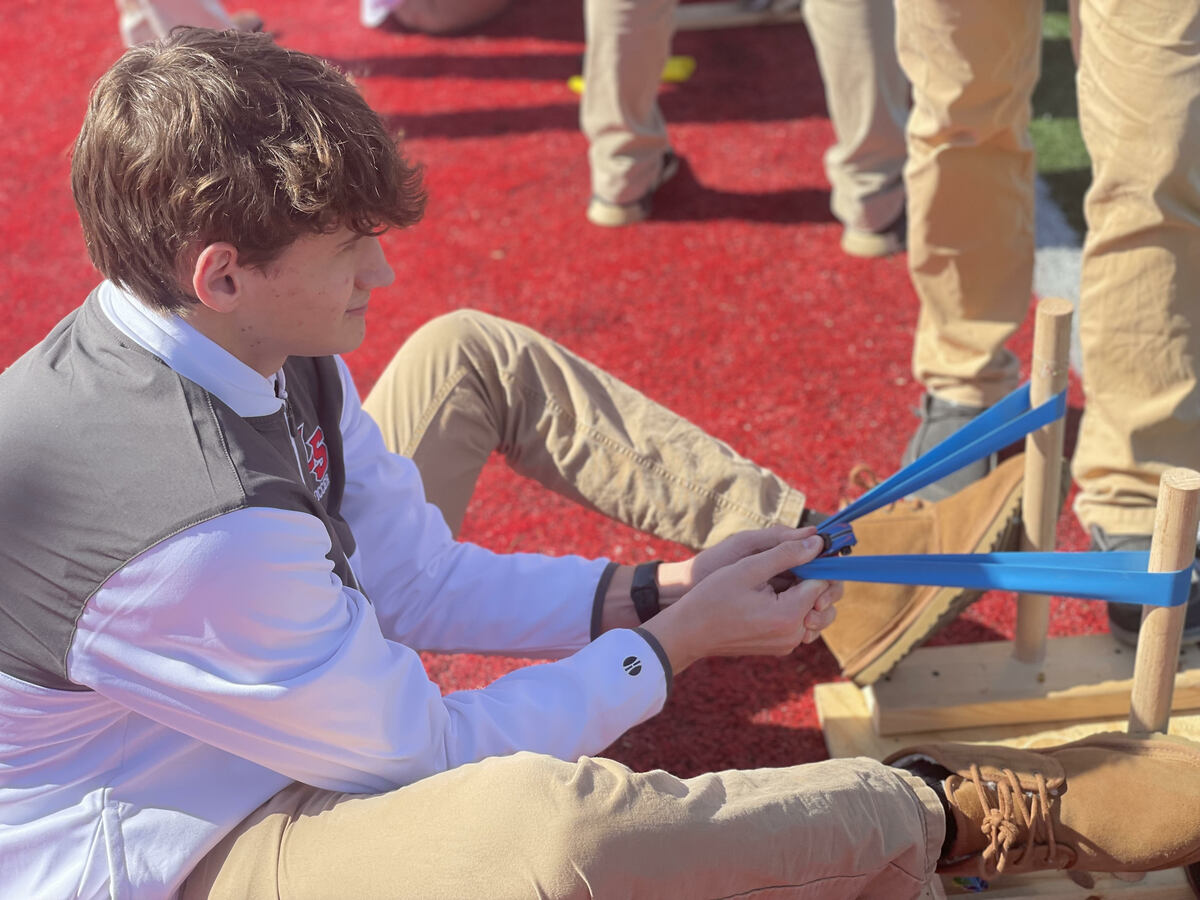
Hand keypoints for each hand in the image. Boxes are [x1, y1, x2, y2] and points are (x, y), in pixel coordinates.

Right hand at [641, 534, 841, 673]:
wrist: (689, 631)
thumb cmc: (712, 597)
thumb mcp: (748, 567)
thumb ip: (787, 554)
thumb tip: (819, 543)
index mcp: (789, 615)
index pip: (823, 582)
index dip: (816, 562)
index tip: (801, 549)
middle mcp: (794, 634)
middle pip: (824, 599)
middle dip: (812, 578)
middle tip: (786, 564)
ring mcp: (787, 644)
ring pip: (815, 611)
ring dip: (804, 592)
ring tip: (776, 579)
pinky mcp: (780, 646)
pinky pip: (800, 622)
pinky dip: (794, 606)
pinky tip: (772, 595)